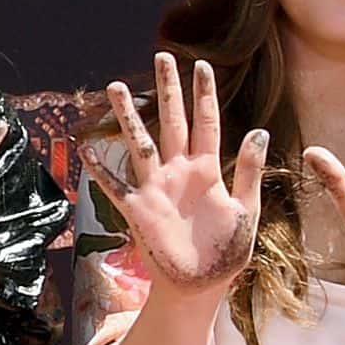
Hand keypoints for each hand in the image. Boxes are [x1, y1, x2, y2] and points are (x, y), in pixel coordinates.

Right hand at [97, 49, 269, 301]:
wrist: (201, 287)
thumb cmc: (226, 253)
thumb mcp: (247, 211)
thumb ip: (250, 172)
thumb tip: (259, 131)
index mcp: (208, 171)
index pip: (207, 122)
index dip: (204, 94)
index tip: (202, 65)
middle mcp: (179, 172)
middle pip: (172, 122)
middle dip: (168, 90)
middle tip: (162, 58)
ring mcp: (156, 189)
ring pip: (140, 143)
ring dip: (128, 116)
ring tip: (116, 87)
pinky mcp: (138, 210)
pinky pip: (115, 185)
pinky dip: (100, 169)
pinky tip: (85, 150)